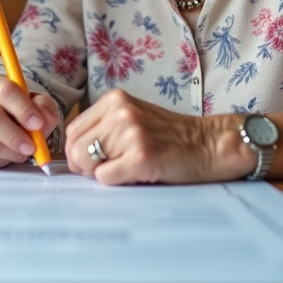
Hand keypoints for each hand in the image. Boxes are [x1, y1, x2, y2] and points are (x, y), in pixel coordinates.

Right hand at [0, 76, 59, 169]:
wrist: (4, 124)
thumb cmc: (21, 113)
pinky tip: (8, 155)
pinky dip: (0, 162)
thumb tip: (42, 120)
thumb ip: (44, 108)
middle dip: (15, 136)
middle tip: (31, 147)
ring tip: (22, 152)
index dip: (22, 108)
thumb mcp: (37, 105)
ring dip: (10, 152)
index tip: (37, 124)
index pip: (4, 91)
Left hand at [64, 89, 248, 184]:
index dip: (76, 151)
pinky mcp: (141, 156)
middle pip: (76, 148)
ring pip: (87, 164)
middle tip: (107, 171)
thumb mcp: (133, 119)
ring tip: (127, 169)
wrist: (210, 144)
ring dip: (103, 174)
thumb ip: (104, 129)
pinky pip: (106, 178)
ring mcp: (130, 133)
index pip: (73, 130)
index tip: (89, 162)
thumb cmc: (171, 137)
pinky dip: (116, 182)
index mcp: (114, 100)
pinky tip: (137, 174)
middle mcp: (120, 112)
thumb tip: (72, 156)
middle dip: (85, 167)